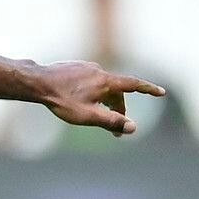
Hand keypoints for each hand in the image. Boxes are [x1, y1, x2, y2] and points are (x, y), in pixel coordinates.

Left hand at [34, 60, 163, 135]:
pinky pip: (89, 81)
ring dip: (104, 101)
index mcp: (106, 81)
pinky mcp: (74, 67)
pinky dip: (92, 93)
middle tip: (117, 131)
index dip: (148, 89)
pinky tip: (78, 100)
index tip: (161, 92)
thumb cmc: (61, 100)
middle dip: (119, 109)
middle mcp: (99, 70)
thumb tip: (133, 127)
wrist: (37, 82)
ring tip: (95, 116)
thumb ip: (111, 121)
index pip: (134, 85)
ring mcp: (86, 67)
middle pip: (116, 91)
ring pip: (102, 86)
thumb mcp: (88, 116)